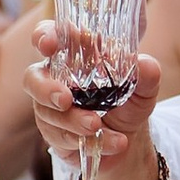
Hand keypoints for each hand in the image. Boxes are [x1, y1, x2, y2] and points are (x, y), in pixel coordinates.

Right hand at [25, 22, 163, 179]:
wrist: (128, 142)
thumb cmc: (129, 104)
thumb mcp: (144, 90)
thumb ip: (147, 75)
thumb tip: (145, 64)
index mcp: (73, 57)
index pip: (49, 36)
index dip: (43, 36)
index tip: (49, 45)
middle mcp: (55, 79)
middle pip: (32, 78)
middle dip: (46, 89)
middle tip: (65, 99)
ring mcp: (50, 109)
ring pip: (48, 113)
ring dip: (74, 122)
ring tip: (98, 127)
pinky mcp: (54, 135)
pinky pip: (61, 138)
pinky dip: (89, 142)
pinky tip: (114, 142)